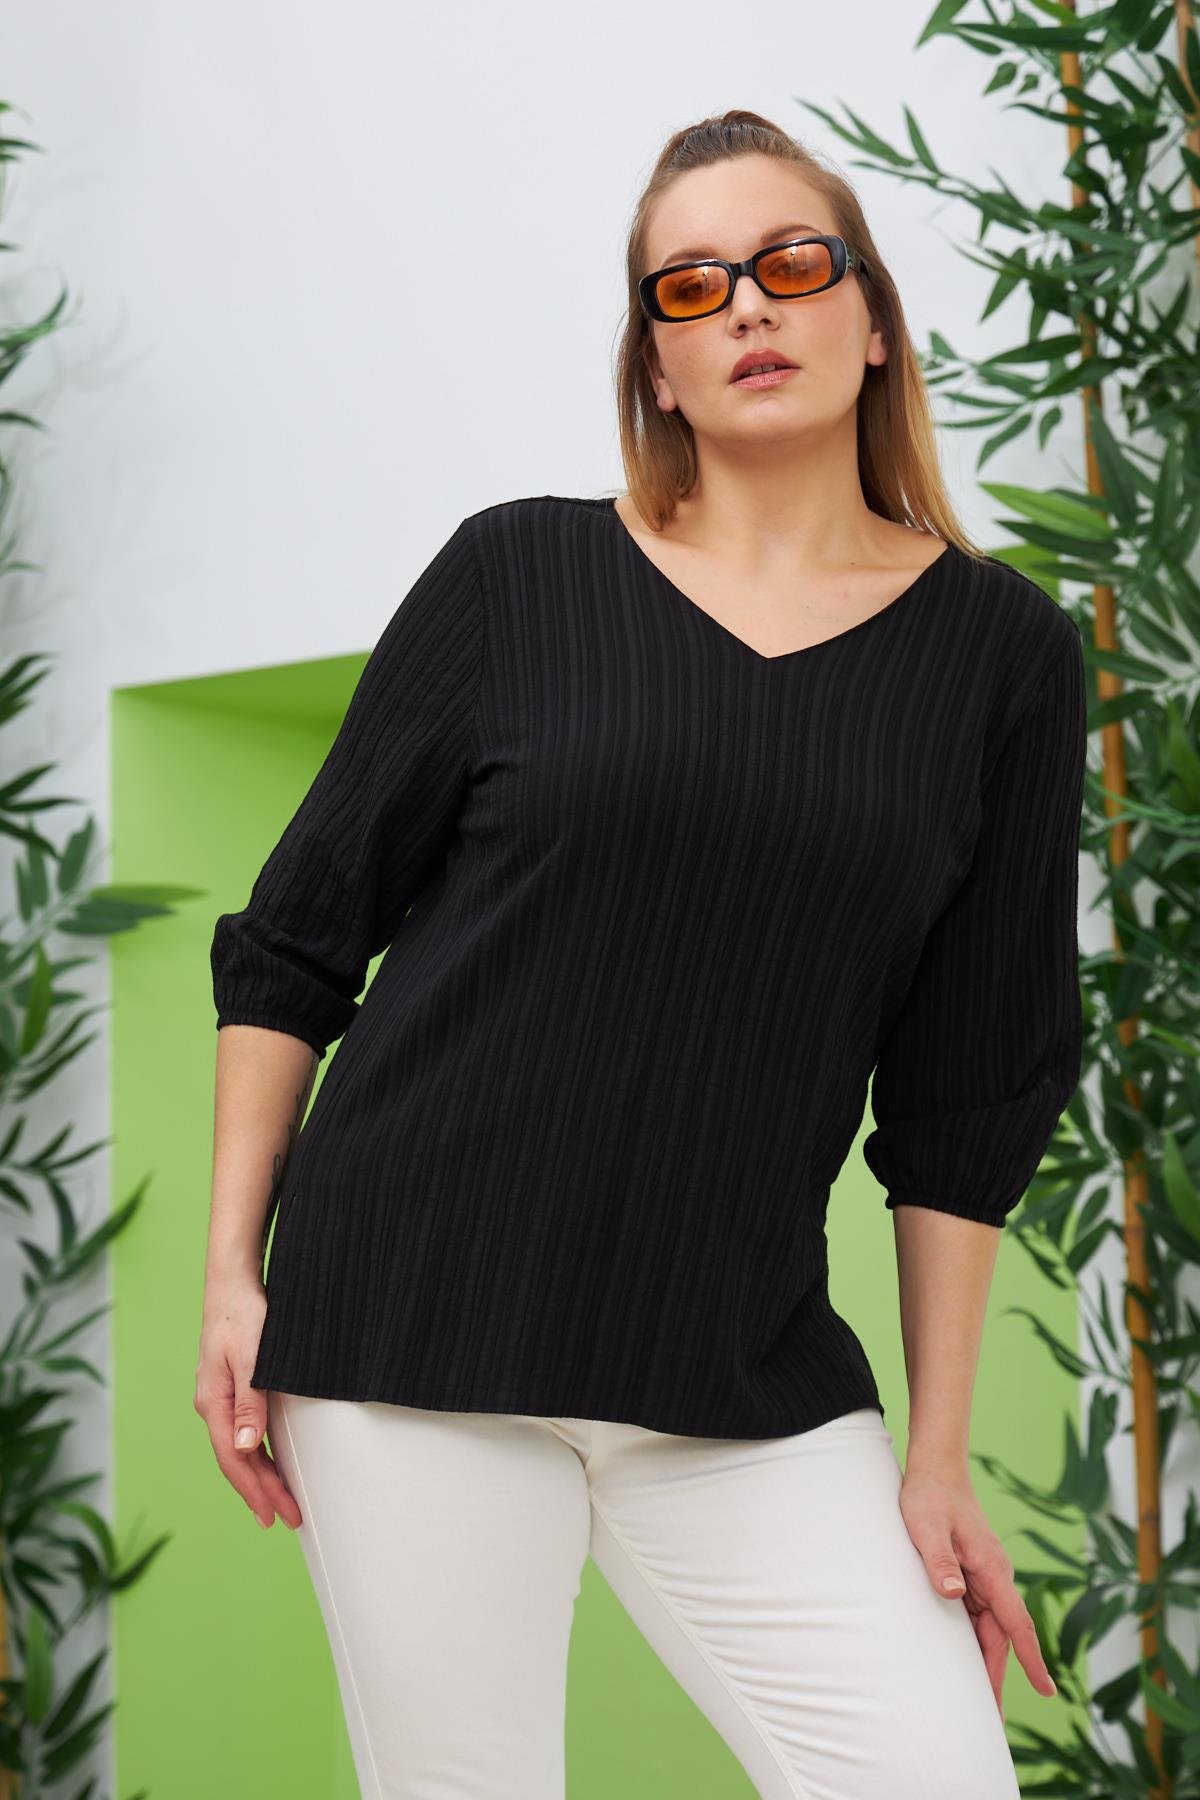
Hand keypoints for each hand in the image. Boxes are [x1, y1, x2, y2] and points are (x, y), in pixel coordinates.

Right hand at [195, 1276, 302, 1531]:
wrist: (233, 1280)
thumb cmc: (243, 1314)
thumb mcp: (251, 1358)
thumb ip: (250, 1402)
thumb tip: (245, 1447)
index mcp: (214, 1402)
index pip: (234, 1459)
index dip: (255, 1490)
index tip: (275, 1515)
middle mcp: (214, 1404)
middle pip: (237, 1460)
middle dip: (261, 1491)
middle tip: (288, 1518)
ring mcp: (221, 1396)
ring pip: (240, 1448)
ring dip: (261, 1475)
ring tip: (280, 1501)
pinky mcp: (233, 1385)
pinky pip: (244, 1430)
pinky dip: (258, 1452)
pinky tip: (270, 1461)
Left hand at [898, 1463, 1056, 1721]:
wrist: (935, 1467)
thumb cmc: (930, 1495)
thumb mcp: (928, 1527)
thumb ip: (939, 1559)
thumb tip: (954, 1594)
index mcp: (991, 1568)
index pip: (1016, 1623)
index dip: (1030, 1659)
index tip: (1048, 1690)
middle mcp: (994, 1575)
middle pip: (1002, 1635)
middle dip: (1000, 1676)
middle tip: (991, 1717)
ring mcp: (984, 1574)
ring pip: (990, 1627)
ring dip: (986, 1660)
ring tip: (977, 1700)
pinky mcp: (971, 1572)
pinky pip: (977, 1614)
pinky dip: (974, 1639)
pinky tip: (964, 1658)